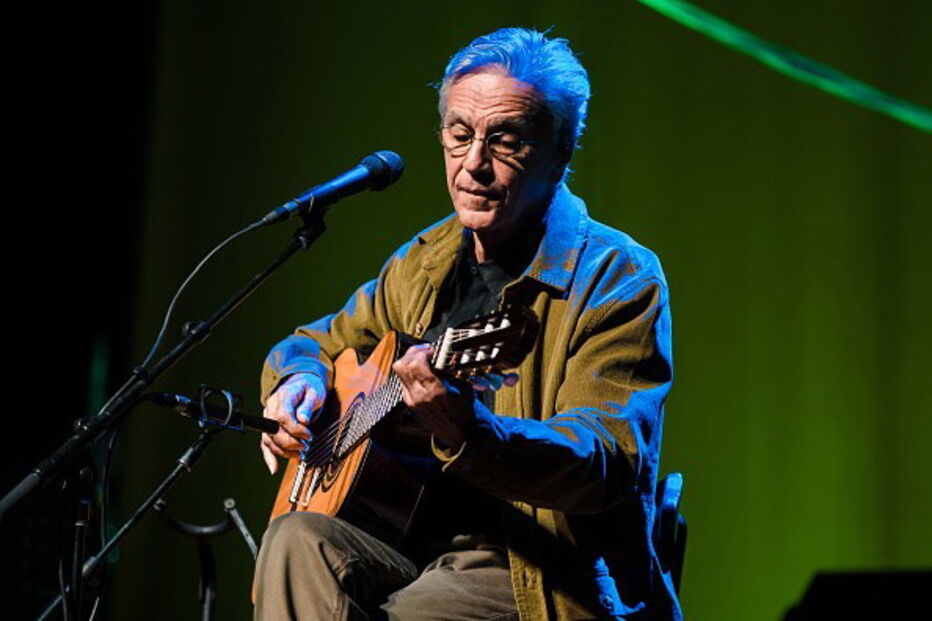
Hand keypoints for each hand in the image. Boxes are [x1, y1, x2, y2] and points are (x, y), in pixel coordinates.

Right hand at [260, 373, 325, 474]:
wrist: (301, 383)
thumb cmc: (309, 388)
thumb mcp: (314, 393)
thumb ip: (308, 406)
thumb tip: (303, 420)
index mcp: (283, 396)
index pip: (283, 416)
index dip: (295, 430)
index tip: (308, 436)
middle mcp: (271, 407)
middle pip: (274, 431)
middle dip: (290, 443)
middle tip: (306, 447)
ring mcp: (268, 418)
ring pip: (269, 440)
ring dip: (284, 451)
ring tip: (299, 455)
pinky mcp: (269, 427)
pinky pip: (265, 443)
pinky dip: (269, 457)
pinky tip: (274, 468)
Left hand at [391, 344, 518, 449]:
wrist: (456, 432)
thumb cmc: (462, 411)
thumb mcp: (463, 387)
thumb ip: (451, 370)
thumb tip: (444, 354)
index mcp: (434, 392)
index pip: (416, 365)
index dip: (422, 352)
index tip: (431, 350)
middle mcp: (418, 396)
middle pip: (402, 366)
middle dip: (412, 353)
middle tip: (424, 351)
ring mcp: (411, 400)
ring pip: (399, 372)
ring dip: (409, 361)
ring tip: (423, 359)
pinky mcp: (408, 402)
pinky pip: (403, 380)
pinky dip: (410, 372)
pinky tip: (422, 371)